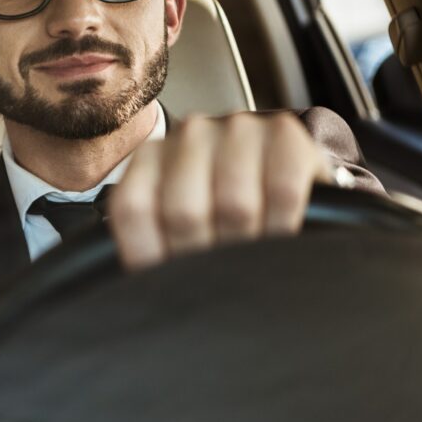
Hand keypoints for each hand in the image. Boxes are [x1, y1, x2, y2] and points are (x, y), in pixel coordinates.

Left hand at [107, 112, 334, 270]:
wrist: (286, 178)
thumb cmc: (226, 214)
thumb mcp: (179, 228)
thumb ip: (151, 247)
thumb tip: (140, 294)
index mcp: (150, 158)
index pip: (134, 211)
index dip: (151, 256)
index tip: (171, 280)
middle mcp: (188, 134)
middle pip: (184, 212)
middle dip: (205, 257)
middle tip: (221, 274)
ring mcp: (236, 127)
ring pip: (235, 204)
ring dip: (249, 245)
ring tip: (253, 256)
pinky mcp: (284, 133)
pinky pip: (283, 190)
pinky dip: (284, 224)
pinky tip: (283, 233)